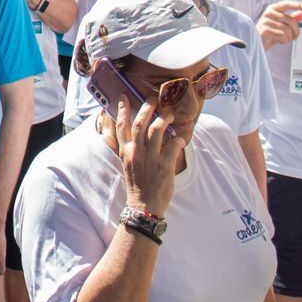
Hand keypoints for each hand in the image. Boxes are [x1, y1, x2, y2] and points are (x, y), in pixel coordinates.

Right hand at [114, 97, 182, 218]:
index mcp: (126, 151)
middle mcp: (137, 152)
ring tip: (169, 115)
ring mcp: (151, 158)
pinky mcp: (165, 165)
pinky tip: (180, 138)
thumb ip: (134, 148)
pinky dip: (178, 139)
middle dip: (147, 107)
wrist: (144, 206)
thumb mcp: (129, 164)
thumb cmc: (138, 185)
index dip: (123, 109)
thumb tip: (143, 133)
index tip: (124, 96)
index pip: (121, 126)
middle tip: (154, 99)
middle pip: (140, 123)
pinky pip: (174, 144)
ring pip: (157, 129)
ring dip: (165, 119)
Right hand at [256, 0, 301, 50]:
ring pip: (287, 29)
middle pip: (290, 20)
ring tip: (283, 39)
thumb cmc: (270, 34)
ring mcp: (265, 21)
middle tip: (293, 36)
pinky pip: (282, 35)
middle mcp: (268, 13)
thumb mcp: (282, 25)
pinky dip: (284, 41)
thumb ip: (293, 18)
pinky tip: (279, 41)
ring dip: (288, 37)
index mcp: (273, 9)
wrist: (257, 44)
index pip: (286, 4)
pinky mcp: (265, 30)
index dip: (297, 5)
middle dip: (295, 31)